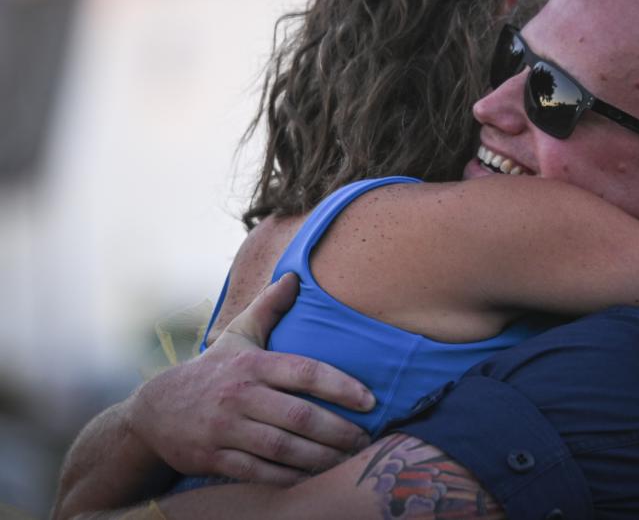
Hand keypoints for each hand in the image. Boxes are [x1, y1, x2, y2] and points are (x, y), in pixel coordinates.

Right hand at [129, 273, 375, 484]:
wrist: (154, 410)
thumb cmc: (212, 371)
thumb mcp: (238, 335)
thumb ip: (268, 307)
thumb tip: (295, 276)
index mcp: (252, 364)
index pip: (304, 372)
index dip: (341, 386)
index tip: (370, 400)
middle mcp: (239, 396)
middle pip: (299, 417)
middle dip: (339, 431)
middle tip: (366, 438)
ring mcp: (225, 430)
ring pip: (282, 449)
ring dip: (321, 458)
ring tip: (348, 458)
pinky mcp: (214, 458)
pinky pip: (260, 473)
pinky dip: (290, 476)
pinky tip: (314, 475)